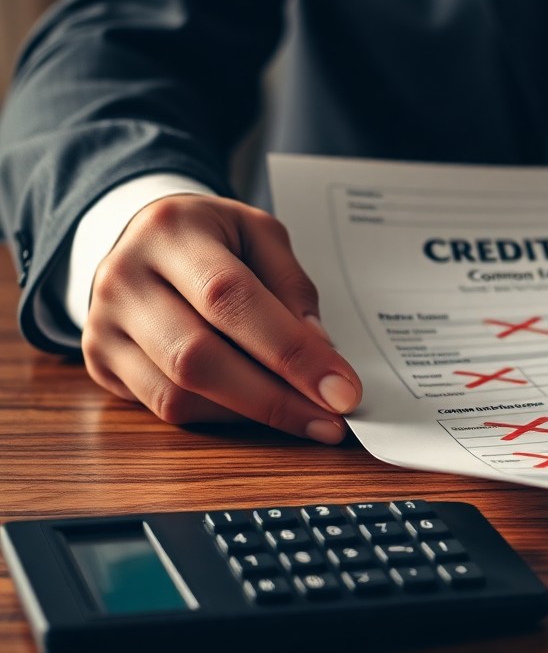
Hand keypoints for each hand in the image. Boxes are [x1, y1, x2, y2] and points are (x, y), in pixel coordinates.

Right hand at [82, 194, 361, 443]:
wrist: (141, 240)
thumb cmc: (211, 239)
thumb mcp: (260, 235)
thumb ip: (291, 287)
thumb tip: (319, 352)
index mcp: (171, 232)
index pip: (231, 299)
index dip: (290, 351)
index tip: (341, 389)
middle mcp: (125, 278)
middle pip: (198, 357)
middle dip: (275, 398)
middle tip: (331, 420)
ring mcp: (104, 325)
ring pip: (179, 393)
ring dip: (253, 416)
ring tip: (306, 419)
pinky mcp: (101, 363)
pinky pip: (166, 408)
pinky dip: (223, 417)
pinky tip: (259, 410)